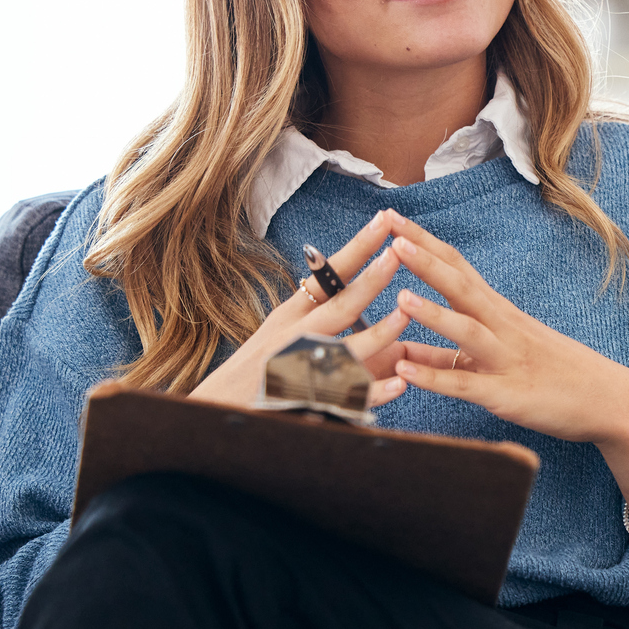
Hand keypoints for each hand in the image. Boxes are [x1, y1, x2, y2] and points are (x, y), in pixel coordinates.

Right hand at [189, 210, 411, 407]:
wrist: (222, 407)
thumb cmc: (257, 366)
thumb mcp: (279, 326)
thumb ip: (312, 305)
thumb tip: (341, 274)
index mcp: (292, 314)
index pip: (328, 274)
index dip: (358, 248)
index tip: (383, 220)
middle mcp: (297, 336)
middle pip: (338, 305)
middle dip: (370, 279)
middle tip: (397, 254)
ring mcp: (303, 368)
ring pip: (347, 348)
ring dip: (379, 332)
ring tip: (406, 315)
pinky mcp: (311, 400)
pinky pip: (349, 396)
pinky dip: (374, 391)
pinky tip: (400, 384)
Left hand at [383, 214, 628, 521]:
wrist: (610, 400)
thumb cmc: (555, 376)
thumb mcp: (499, 357)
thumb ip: (447, 356)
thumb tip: (403, 352)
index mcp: (500, 313)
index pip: (458, 267)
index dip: (424, 242)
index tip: (392, 218)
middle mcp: (503, 328)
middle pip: (461, 285)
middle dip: (423, 258)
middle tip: (389, 231)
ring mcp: (507, 360)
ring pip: (467, 330)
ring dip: (433, 313)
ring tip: (398, 296)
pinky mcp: (508, 396)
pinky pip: (467, 385)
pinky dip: (434, 378)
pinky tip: (405, 373)